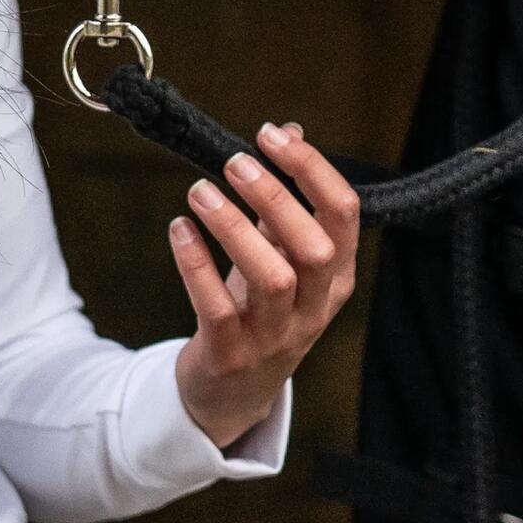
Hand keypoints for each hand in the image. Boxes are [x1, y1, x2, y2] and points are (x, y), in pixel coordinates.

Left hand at [169, 122, 359, 448]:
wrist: (232, 392)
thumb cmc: (258, 310)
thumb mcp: (282, 255)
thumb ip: (287, 200)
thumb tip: (290, 130)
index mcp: (335, 277)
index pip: (344, 214)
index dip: (312, 170)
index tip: (272, 137)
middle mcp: (314, 308)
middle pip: (315, 249)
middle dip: (276, 199)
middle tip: (235, 162)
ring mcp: (276, 337)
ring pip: (271, 279)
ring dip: (234, 229)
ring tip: (200, 191)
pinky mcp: (232, 355)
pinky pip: (219, 308)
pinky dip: (196, 265)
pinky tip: (179, 229)